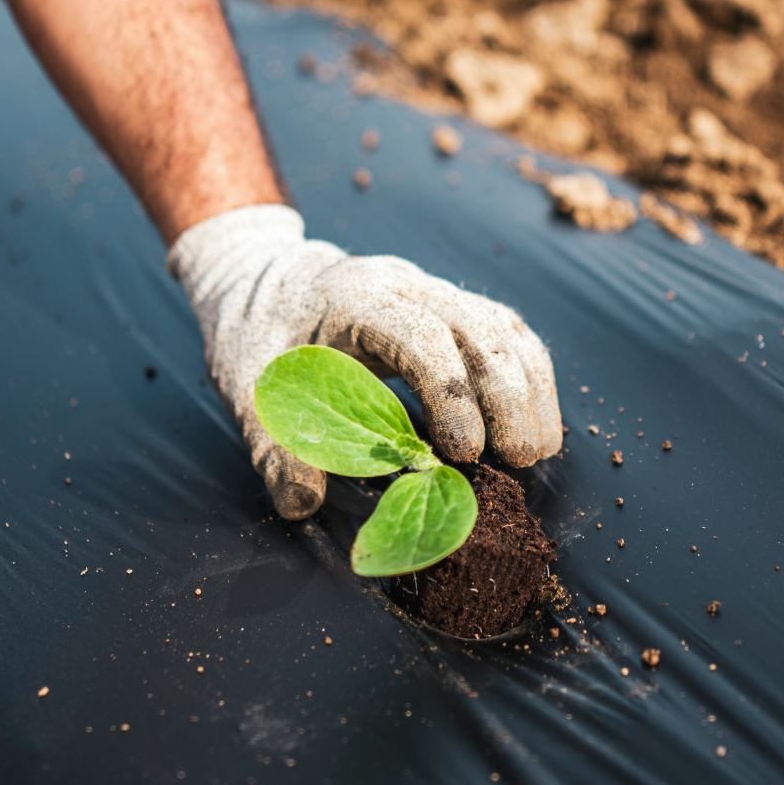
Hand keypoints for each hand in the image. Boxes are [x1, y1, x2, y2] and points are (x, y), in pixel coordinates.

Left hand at [168, 204, 563, 518]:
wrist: (260, 281)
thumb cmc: (255, 335)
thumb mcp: (246, 388)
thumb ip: (271, 443)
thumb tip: (303, 502)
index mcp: (355, 296)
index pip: (422, 334)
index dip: (452, 392)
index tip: (464, 453)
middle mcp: (405, 284)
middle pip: (480, 327)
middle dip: (508, 396)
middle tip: (519, 461)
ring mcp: (433, 290)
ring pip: (503, 328)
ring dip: (530, 389)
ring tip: (537, 452)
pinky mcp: (449, 308)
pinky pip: (505, 334)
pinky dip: (528, 377)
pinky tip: (535, 423)